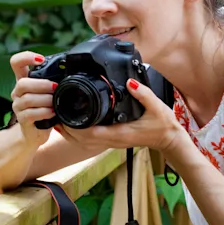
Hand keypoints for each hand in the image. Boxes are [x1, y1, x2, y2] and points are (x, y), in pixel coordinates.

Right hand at [8, 51, 55, 147]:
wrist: (34, 133)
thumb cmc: (43, 110)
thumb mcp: (47, 94)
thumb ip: (53, 83)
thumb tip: (70, 73)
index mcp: (23, 81)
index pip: (16, 62)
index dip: (26, 57)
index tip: (40, 59)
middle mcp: (18, 92)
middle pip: (22, 83)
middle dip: (42, 85)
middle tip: (55, 87)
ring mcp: (18, 106)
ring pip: (28, 99)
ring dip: (45, 100)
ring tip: (55, 103)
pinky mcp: (22, 120)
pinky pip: (31, 114)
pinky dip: (44, 112)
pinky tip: (52, 113)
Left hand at [53, 78, 187, 154]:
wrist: (169, 139)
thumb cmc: (163, 124)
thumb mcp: (156, 107)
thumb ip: (143, 94)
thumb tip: (130, 82)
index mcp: (120, 133)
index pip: (92, 134)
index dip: (75, 127)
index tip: (64, 116)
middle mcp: (113, 140)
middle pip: (82, 140)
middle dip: (67, 130)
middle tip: (54, 115)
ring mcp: (112, 141)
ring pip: (84, 142)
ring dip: (70, 133)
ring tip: (57, 119)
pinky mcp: (112, 139)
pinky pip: (91, 140)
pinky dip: (79, 133)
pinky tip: (72, 124)